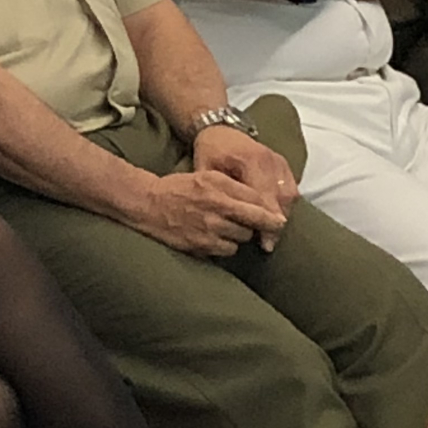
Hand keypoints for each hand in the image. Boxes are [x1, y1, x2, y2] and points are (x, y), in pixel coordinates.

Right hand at [132, 168, 288, 258]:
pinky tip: (217, 238)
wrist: (147, 204)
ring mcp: (208, 229)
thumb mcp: (207, 176)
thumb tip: (262, 201)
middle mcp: (215, 208)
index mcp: (218, 187)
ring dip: (240, 235)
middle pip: (253, 223)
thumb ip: (234, 186)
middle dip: (260, 225)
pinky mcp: (201, 245)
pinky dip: (226, 246)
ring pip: (242, 239)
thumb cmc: (179, 188)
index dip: (271, 212)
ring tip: (228, 228)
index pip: (257, 201)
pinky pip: (227, 251)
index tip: (280, 219)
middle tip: (264, 226)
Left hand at [192, 124, 298, 237]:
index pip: (263, 196)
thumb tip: (220, 220)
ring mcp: (279, 160)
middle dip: (276, 224)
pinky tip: (276, 218)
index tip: (265, 242)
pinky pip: (292, 188)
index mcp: (249, 159)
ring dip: (283, 215)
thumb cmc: (211, 150)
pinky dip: (286, 205)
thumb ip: (216, 191)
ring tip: (272, 234)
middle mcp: (268, 159)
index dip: (265, 221)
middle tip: (269, 244)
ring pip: (290, 195)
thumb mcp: (205, 168)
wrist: (222, 128)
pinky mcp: (283, 163)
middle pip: (281, 198)